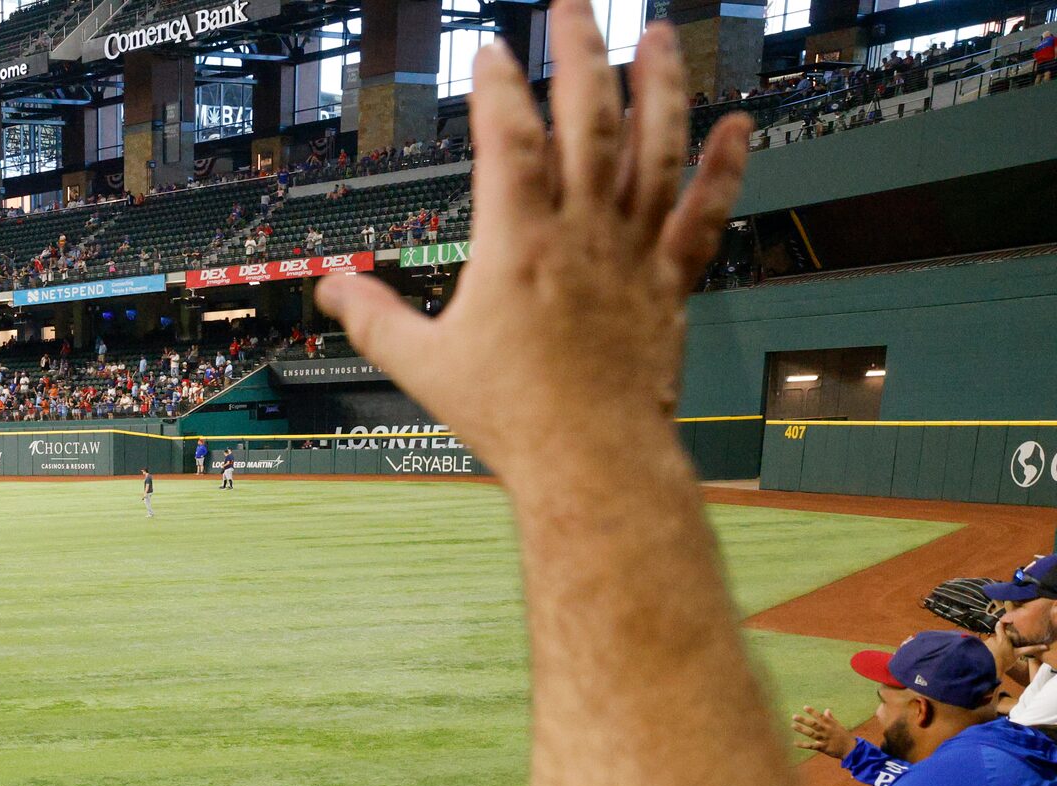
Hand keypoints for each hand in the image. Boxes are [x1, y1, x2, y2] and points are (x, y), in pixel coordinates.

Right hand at [313, 0, 748, 485]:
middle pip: (589, 120)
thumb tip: (332, 289)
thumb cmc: (511, 417)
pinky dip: (723, 167)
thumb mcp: (423, 366)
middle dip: (581, 53)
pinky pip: (704, 214)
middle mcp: (583, 235)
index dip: (498, 89)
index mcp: (518, 246)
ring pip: (655, 151)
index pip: (508, 141)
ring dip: (659, 86)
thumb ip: (374, 319)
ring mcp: (634, 253)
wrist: (591, 460)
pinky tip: (734, 124)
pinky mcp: (670, 282)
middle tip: (573, 7)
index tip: (491, 52)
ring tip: (656, 37)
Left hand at [791, 706, 853, 758]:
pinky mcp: (823, 747)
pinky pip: (812, 746)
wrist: (851, 748)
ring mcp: (825, 739)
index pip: (820, 716)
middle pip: (814, 724)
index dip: (812, 712)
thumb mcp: (838, 726)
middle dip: (804, 720)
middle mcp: (827, 731)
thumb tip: (826, 710)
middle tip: (794, 716)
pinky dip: (803, 745)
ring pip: (811, 734)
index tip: (804, 707)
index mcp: (830, 724)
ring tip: (793, 725)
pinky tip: (795, 743)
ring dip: (802, 729)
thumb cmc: (844, 736)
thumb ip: (831, 718)